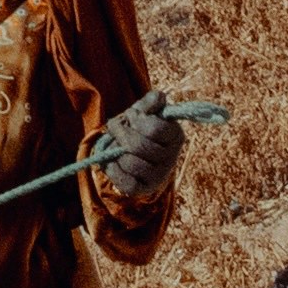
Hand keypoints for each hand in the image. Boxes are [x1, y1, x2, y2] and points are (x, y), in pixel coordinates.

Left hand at [87, 90, 184, 214]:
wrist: (137, 153)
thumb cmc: (141, 128)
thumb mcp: (146, 111)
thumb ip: (150, 102)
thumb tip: (158, 97)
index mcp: (176, 136)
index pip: (154, 128)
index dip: (136, 119)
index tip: (131, 114)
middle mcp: (171, 159)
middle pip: (138, 146)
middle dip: (120, 132)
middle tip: (114, 125)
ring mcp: (159, 176)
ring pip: (130, 163)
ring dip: (115, 150)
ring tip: (114, 143)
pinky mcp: (144, 189)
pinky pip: (126, 183)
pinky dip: (112, 169)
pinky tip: (111, 160)